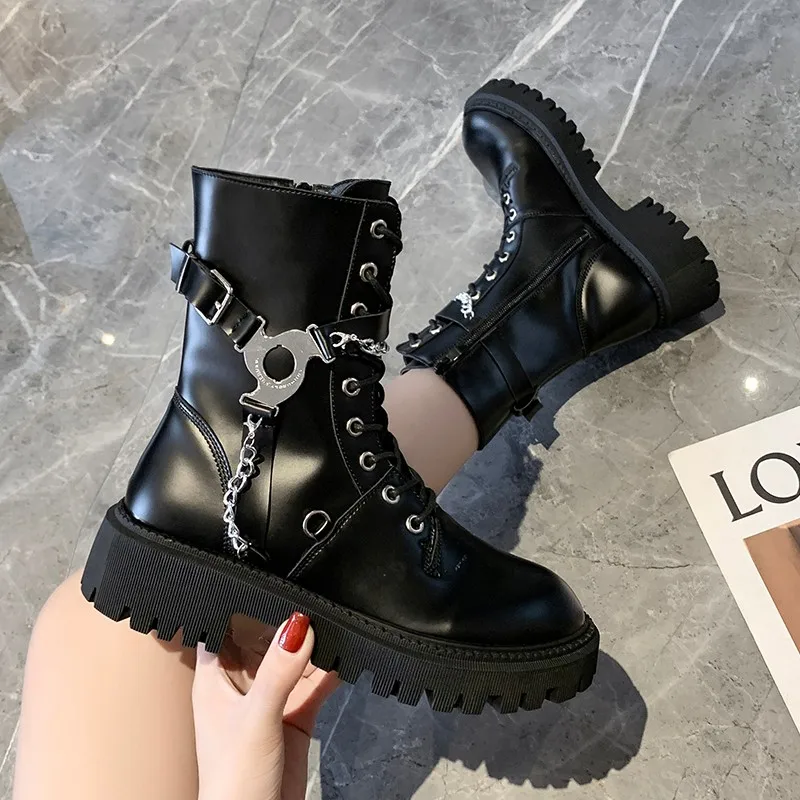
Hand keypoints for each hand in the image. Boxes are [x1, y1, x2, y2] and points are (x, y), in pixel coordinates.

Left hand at [192, 612, 339, 799]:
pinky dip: (327, 673)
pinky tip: (342, 658)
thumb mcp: (257, 716)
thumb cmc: (234, 779)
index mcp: (215, 679)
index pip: (223, 628)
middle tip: (314, 599)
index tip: (269, 583)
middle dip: (288, 624)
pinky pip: (312, 685)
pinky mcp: (293, 719)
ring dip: (311, 647)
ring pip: (292, 661)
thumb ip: (278, 670)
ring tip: (334, 623)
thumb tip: (298, 624)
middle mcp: (241, 685)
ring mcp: (269, 701)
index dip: (242, 606)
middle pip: (265, 641)